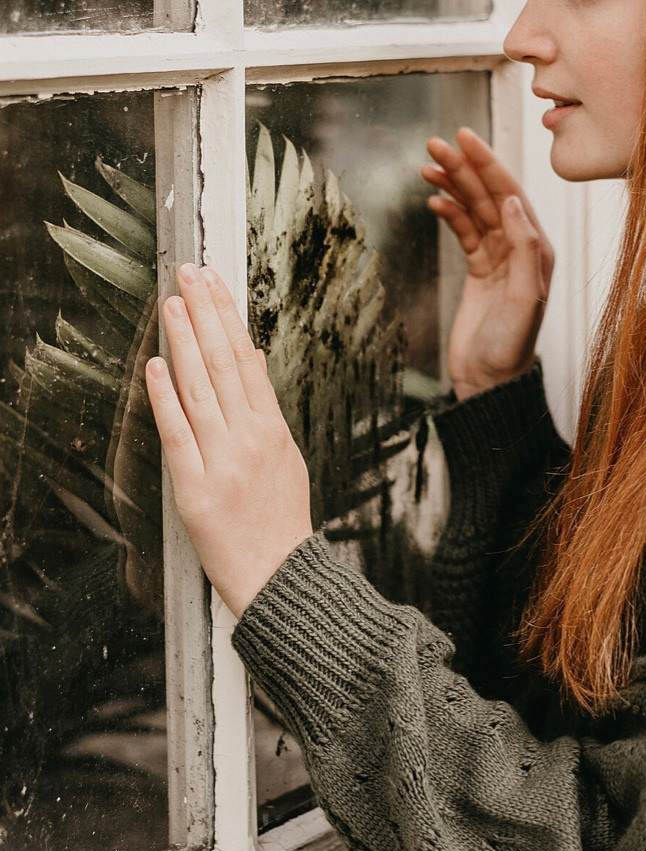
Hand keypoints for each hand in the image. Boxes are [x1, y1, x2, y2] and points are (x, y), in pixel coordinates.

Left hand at [145, 263, 312, 618]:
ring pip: (201, 391)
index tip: (212, 282)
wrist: (280, 577)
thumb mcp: (286, 455)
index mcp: (273, 429)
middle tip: (189, 274)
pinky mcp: (196, 490)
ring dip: (184, 343)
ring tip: (171, 304)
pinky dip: (165, 399)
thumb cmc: (281, 519)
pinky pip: (178, 435)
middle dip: (205, 314)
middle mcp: (250, 439)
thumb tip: (252, 359)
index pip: (247, 358)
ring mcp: (223, 462)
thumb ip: (265, 407)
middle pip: (224, 364)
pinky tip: (155, 366)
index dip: (227, 316)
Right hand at [421, 128, 553, 400]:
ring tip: (427, 165)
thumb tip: (514, 202)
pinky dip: (449, 212)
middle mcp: (521, 247)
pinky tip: (434, 199)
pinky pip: (464, 230)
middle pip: (490, 194)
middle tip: (434, 143)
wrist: (491, 381)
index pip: (510, 193)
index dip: (487, 163)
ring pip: (474, 208)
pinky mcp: (479, 268)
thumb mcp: (523, 297)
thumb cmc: (511, 346)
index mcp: (537, 248)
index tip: (464, 138)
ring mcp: (498, 256)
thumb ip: (523, 248)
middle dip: (463, 166)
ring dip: (453, 184)